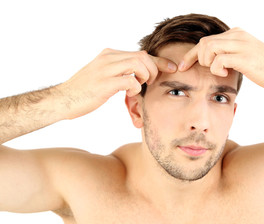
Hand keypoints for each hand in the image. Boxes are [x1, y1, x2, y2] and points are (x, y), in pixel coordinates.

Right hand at [58, 48, 176, 118]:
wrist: (62, 100)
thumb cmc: (84, 90)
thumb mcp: (103, 75)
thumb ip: (119, 70)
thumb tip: (138, 73)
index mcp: (110, 55)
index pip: (140, 53)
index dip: (159, 61)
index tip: (171, 68)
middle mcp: (108, 58)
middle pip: (143, 56)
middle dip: (155, 69)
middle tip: (152, 82)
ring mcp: (106, 69)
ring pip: (139, 63)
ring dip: (146, 76)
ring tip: (141, 86)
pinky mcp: (104, 83)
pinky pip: (130, 80)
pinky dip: (135, 87)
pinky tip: (130, 93)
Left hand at [179, 28, 263, 92]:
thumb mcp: (245, 56)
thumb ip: (230, 54)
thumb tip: (213, 60)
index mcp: (237, 34)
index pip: (206, 40)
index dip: (191, 54)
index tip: (182, 66)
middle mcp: (238, 36)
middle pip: (204, 43)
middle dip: (197, 59)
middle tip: (206, 71)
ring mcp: (242, 45)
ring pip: (209, 48)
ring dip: (207, 63)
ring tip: (219, 71)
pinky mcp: (245, 58)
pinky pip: (219, 60)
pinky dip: (216, 69)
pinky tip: (225, 73)